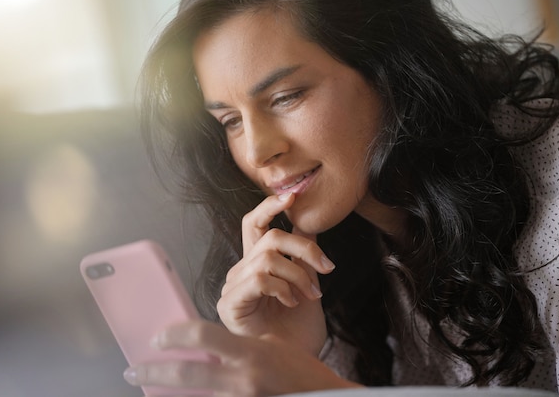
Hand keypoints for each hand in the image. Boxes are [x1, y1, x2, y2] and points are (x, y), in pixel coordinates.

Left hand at [123, 320, 360, 395]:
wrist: (324, 396)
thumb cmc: (299, 370)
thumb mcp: (270, 345)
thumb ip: (237, 345)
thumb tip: (204, 345)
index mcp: (250, 354)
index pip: (203, 337)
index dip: (175, 335)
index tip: (158, 336)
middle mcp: (243, 380)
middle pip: (187, 375)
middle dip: (153, 373)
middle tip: (133, 371)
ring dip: (167, 395)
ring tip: (149, 388)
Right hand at [217, 193, 335, 355]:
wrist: (294, 363)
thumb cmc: (297, 329)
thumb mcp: (307, 282)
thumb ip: (302, 253)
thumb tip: (307, 220)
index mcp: (256, 262)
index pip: (254, 223)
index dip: (271, 206)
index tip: (293, 195)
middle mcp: (241, 270)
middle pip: (268, 236)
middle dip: (303, 248)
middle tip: (327, 268)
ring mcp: (234, 286)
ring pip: (268, 257)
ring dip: (299, 275)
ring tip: (311, 295)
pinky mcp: (231, 303)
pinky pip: (260, 278)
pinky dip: (284, 287)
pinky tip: (291, 303)